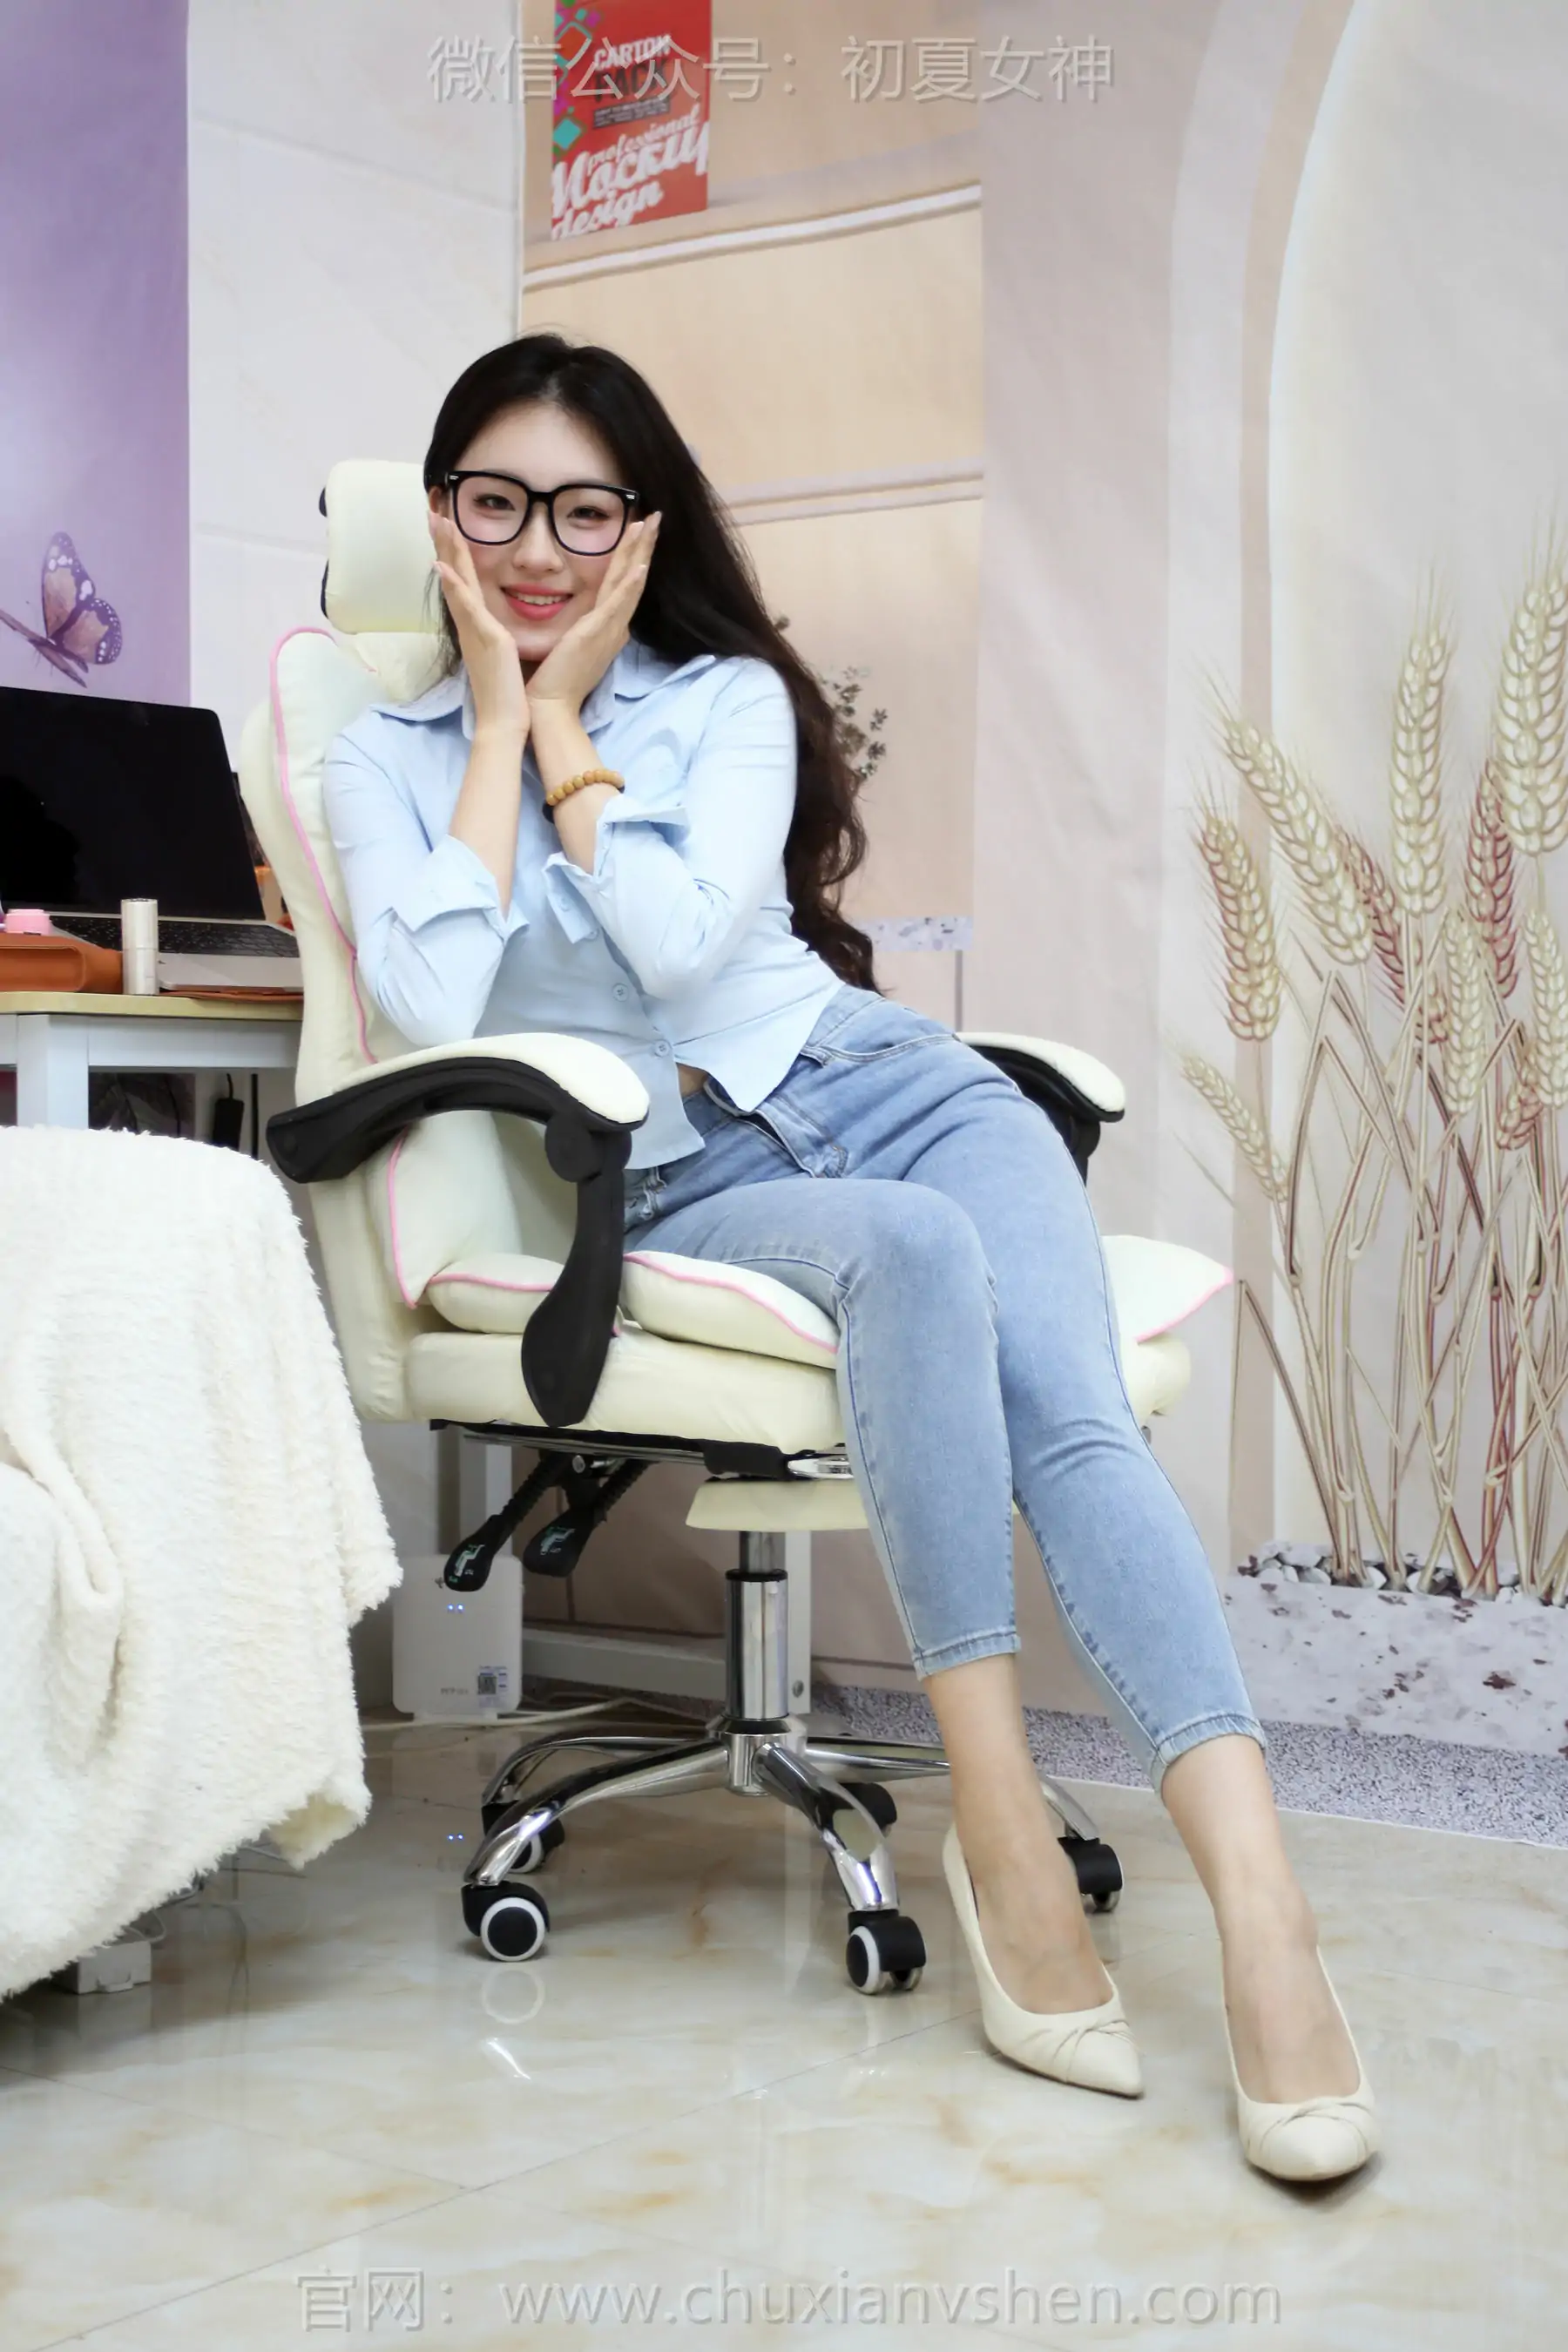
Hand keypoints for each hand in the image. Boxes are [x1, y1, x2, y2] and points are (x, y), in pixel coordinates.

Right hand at [429, 511, 528, 737]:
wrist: (504, 721)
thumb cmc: (507, 692)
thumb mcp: (503, 654)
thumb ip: (496, 635)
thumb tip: (496, 625)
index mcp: (477, 625)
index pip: (463, 581)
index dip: (454, 553)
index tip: (447, 525)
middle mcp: (471, 623)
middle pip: (454, 574)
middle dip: (445, 542)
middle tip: (433, 510)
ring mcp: (475, 629)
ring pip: (457, 582)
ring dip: (445, 551)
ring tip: (437, 522)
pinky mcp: (485, 639)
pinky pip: (466, 608)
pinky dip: (453, 586)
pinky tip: (441, 567)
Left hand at [524, 514, 661, 717]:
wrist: (550, 707)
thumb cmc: (556, 680)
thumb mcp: (573, 645)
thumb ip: (582, 628)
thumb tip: (583, 617)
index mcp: (608, 627)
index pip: (625, 584)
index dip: (635, 555)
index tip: (640, 531)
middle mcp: (615, 626)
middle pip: (633, 577)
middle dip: (644, 545)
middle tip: (656, 516)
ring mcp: (609, 629)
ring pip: (630, 583)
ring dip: (641, 552)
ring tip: (650, 525)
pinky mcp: (597, 634)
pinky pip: (617, 605)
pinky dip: (630, 585)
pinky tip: (639, 565)